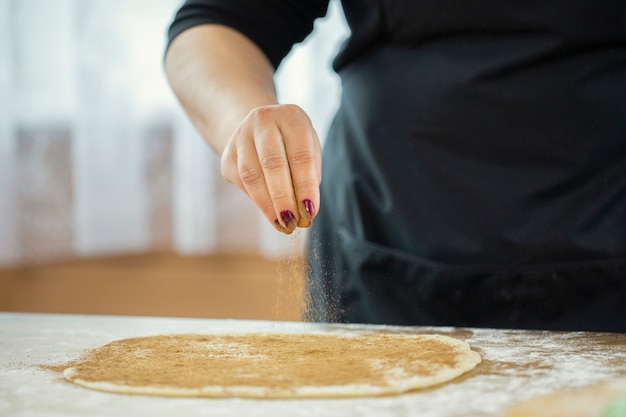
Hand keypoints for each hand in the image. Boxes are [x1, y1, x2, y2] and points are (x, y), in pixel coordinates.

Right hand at [220, 104, 321, 233]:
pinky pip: (241, 183)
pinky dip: (257, 201)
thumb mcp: (309, 152)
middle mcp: (263, 121)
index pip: (301, 155)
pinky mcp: (227, 155)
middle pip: (272, 163)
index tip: (310, 212)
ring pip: (251, 176)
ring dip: (267, 205)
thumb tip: (304, 212)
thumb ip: (309, 178)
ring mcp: (241, 136)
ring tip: (282, 224)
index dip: (306, 187)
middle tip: (292, 223)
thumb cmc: (293, 145)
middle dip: (283, 198)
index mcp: (291, 117)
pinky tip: (270, 212)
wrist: (260, 129)